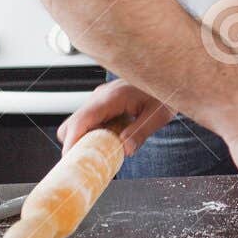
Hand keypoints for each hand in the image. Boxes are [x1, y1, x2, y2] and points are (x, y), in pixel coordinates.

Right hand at [58, 81, 172, 154]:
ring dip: (87, 140)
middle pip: (72, 124)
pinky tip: (113, 139)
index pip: (82, 120)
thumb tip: (125, 150)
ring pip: (79, 124)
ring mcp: (100, 100)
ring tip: (106, 149)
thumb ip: (140, 132)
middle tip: (90, 161)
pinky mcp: (103, 104)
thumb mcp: (157, 116)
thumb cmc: (163, 92)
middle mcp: (101, 97)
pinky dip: (95, 135)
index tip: (71, 160)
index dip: (72, 141)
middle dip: (76, 144)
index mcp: (112, 97)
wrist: (166, 77)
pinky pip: (91, 122)